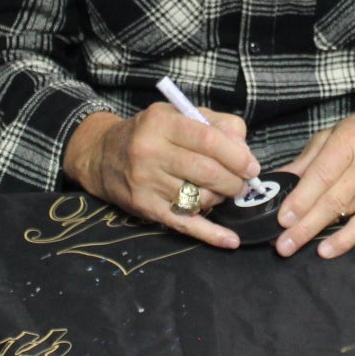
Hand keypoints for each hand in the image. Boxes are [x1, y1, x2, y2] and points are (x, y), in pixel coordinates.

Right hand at [63, 104, 259, 249]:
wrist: (102, 156)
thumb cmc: (150, 133)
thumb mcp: (178, 114)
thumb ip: (217, 125)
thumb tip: (245, 152)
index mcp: (162, 122)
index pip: (208, 140)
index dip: (236, 156)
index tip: (252, 167)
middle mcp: (150, 151)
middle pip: (206, 172)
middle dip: (233, 181)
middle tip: (243, 184)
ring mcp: (146, 182)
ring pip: (198, 197)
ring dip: (219, 198)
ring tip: (221, 192)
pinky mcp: (145, 207)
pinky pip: (183, 223)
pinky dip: (210, 234)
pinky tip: (229, 240)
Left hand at [275, 98, 354, 258]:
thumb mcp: (338, 131)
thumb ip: (309, 158)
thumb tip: (281, 179)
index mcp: (351, 140)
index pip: (323, 174)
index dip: (301, 198)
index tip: (283, 217)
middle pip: (332, 199)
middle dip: (304, 223)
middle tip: (281, 243)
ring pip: (344, 213)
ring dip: (315, 232)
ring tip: (291, 246)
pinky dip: (345, 239)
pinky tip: (326, 250)